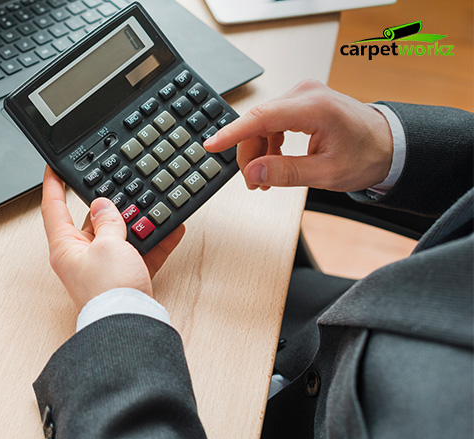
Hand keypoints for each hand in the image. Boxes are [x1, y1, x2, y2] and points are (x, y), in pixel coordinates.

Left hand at [41, 166, 185, 309]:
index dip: (53, 185)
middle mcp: (81, 257)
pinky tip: (171, 229)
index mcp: (65, 247)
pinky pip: (140, 253)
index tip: (54, 168)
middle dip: (109, 205)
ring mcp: (103, 268)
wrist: (129, 326)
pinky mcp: (124, 278)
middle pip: (91, 221)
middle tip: (122, 187)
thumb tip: (103, 206)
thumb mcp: (108, 245)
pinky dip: (155, 241)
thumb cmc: (109, 291)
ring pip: (119, 236)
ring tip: (151, 208)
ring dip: (137, 223)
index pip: (53, 208)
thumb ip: (108, 221)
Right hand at [204, 79, 393, 192]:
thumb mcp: (326, 173)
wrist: (388, 144)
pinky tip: (271, 163)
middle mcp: (306, 94)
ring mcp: (302, 95)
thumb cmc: (366, 155)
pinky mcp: (300, 102)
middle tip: (253, 183)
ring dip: (257, 151)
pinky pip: (271, 121)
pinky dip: (266, 143)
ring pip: (261, 123)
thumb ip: (286, 173)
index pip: (262, 117)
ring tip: (263, 179)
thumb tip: (253, 173)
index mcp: (316, 107)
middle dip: (249, 154)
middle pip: (258, 122)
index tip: (211, 145)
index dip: (232, 133)